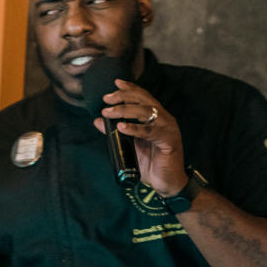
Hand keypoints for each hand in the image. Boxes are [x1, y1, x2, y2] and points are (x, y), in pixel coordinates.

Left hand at [98, 80, 186, 195]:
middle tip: (106, 99)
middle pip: (144, 100)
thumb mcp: (129, 146)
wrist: (167, 183)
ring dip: (125, 110)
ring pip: (147, 112)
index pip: (143, 97)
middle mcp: (164, 119)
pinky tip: (122, 127)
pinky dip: (135, 128)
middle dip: (124, 96)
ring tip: (108, 112)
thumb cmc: (150, 164)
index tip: (115, 83)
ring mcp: (168, 129)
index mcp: (156, 118)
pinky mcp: (169, 141)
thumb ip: (115, 132)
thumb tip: (97, 121)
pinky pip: (151, 132)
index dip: (130, 88)